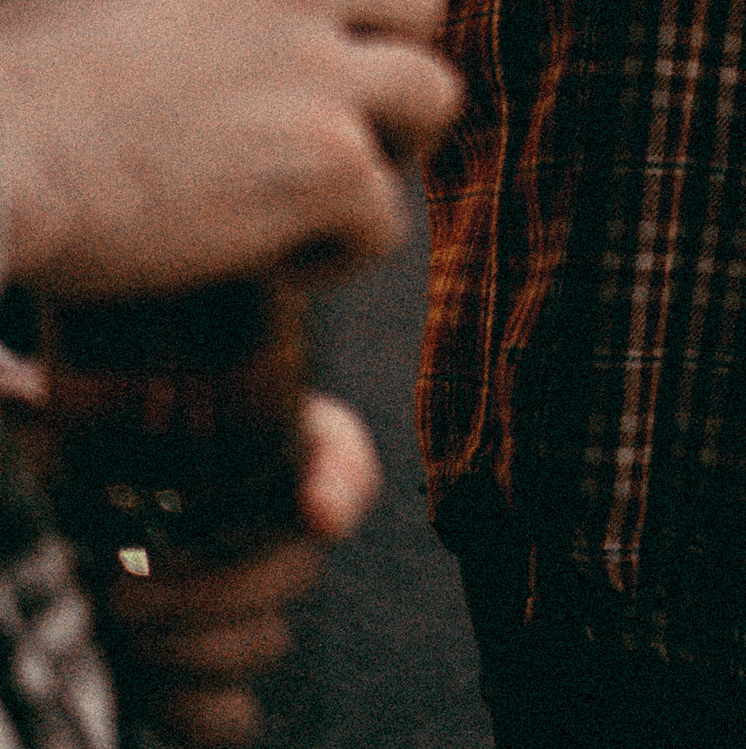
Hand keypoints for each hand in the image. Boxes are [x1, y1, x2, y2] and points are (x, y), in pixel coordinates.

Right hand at [0, 0, 460, 304]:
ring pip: (430, 96)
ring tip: (334, 192)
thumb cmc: (11, 88)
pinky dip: (342, 248)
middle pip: (415, 7)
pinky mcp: (326, 160)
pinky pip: (384, 212)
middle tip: (344, 125)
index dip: (349, 4)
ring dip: (390, 148)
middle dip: (387, 67)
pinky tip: (282, 265)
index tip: (319, 54)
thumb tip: (216, 19)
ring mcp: (318, 65)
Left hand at [98, 392, 378, 747]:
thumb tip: (21, 401)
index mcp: (268, 445)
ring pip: (265, 645)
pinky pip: (235, 716)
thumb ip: (75, 410)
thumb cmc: (81, 459)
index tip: (315, 510)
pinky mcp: (216, 685)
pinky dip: (188, 708)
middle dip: (213, 592)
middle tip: (121, 594)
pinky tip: (138, 683)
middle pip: (300, 569)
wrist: (67, 524)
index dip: (342, 481)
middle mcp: (276, 530)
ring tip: (113, 630)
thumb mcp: (78, 422)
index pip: (342, 456)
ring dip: (187, 647)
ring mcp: (251, 613)